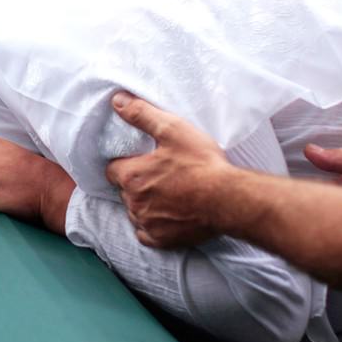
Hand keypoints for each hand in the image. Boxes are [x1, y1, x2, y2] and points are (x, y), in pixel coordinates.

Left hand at [105, 92, 227, 247]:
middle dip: (135, 183)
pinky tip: (167, 215)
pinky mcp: (161, 240)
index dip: (124, 163)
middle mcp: (133, 203)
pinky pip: (145, 233)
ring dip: (144, 204)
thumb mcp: (172, 129)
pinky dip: (151, 225)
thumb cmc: (202, 163)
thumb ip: (142, 115)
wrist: (228, 199)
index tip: (140, 160)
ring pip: (134, 212)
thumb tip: (117, 101)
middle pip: (123, 191)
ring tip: (166, 194)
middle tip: (159, 175)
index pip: (112, 169)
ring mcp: (146, 223)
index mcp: (131, 176)